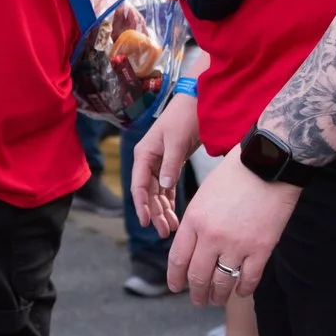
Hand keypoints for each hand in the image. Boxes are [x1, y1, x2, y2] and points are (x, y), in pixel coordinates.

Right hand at [130, 91, 200, 236]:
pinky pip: (167, 187)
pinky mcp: (170, 163)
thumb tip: (164, 187)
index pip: (139, 185)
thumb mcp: (176, 141)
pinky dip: (170, 200)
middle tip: (164, 232)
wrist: (197, 103)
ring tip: (171, 227)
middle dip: (154, 213)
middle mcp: (148, 160)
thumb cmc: (183, 118)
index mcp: (144, 154)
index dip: (141, 205)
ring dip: (163, 209)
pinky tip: (174, 213)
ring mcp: (158, 163)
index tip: (145, 222)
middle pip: (148, 192)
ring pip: (157, 192)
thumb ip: (170, 164)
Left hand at [166, 149, 298, 304]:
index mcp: (193, 220)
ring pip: (222, 281)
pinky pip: (249, 278)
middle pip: (198, 275)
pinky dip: (243, 289)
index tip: (176, 287)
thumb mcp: (203, 196)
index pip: (178, 259)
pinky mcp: (261, 248)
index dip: (175, 278)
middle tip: (197, 301)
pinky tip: (240, 292)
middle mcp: (211, 236)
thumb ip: (196, 223)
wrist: (267, 164)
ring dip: (218, 295)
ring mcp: (237, 244)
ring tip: (216, 300)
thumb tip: (191, 247)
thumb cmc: (234, 175)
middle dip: (196, 293)